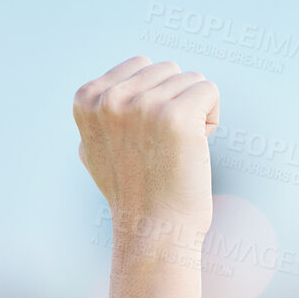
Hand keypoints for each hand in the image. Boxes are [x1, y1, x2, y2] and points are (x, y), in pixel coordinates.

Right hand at [73, 56, 219, 231]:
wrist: (152, 232)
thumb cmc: (131, 193)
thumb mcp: (96, 147)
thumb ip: (100, 114)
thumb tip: (101, 93)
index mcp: (86, 98)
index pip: (141, 65)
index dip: (153, 100)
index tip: (144, 139)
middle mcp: (110, 98)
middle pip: (167, 69)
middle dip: (175, 103)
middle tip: (163, 147)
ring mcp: (142, 105)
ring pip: (190, 79)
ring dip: (194, 113)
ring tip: (177, 151)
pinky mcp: (175, 116)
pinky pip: (210, 91)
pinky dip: (212, 119)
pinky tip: (196, 148)